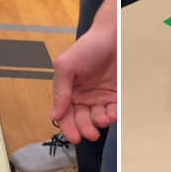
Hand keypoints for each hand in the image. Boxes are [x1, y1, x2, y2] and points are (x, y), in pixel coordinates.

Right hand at [50, 7, 116, 143]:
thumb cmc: (88, 46)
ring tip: (102, 118)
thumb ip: (60, 89)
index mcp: (69, 91)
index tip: (74, 137)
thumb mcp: (66, 64)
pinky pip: (114, 111)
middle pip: (81, 121)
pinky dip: (113, 116)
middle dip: (85, 129)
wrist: (114, 34)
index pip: (65, 115)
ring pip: (97, 119)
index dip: (68, 128)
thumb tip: (54, 115)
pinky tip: (113, 113)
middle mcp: (84, 96)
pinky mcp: (116, 95)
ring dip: (99, 123)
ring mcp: (100, 97)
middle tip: (91, 133)